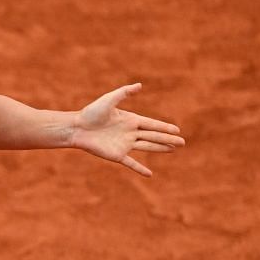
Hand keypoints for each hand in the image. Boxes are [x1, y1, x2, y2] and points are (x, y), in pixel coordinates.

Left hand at [70, 83, 184, 176]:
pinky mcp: (117, 155)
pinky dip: (140, 169)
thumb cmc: (91, 112)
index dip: (165, 127)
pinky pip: (131, 163)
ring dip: (160, 149)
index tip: (177, 130)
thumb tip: (140, 85)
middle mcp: (130, 133)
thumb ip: (124, 93)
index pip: (152, 124)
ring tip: (173, 150)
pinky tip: (149, 174)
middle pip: (154, 136)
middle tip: (182, 143)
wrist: (77, 127)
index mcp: (131, 120)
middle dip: (168, 139)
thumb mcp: (109, 100)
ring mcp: (125, 145)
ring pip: (147, 147)